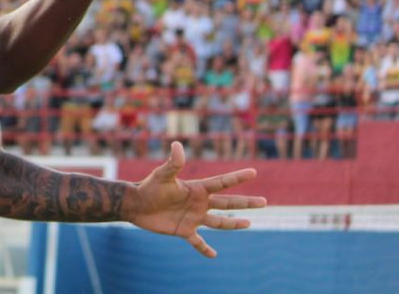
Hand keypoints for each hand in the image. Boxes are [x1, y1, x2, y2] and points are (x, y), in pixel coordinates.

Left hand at [125, 141, 266, 256]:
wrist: (135, 204)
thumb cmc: (149, 187)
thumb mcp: (163, 175)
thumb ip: (173, 163)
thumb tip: (177, 144)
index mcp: (197, 189)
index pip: (222, 183)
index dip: (237, 178)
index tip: (254, 172)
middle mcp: (199, 203)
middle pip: (227, 203)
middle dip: (245, 202)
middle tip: (264, 202)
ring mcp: (193, 217)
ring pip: (218, 222)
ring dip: (233, 224)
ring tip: (249, 223)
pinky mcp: (184, 230)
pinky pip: (198, 242)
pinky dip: (205, 249)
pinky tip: (214, 255)